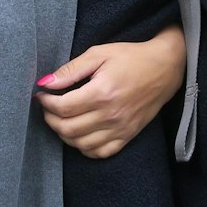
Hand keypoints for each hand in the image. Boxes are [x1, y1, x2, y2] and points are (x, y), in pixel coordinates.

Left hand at [35, 26, 186, 158]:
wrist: (165, 68)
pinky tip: (80, 134)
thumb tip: (45, 83)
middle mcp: (111, 115)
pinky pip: (101, 153)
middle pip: (68, 129)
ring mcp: (120, 128)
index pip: (63, 108)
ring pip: (81, 145)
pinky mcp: (128, 135)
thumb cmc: (131, 58)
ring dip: (64, 135)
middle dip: (50, 120)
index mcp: (102, 93)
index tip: (42, 95)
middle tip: (47, 108)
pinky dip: (85, 148)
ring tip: (61, 120)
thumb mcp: (99, 54)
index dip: (46, 103)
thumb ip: (71, 70)